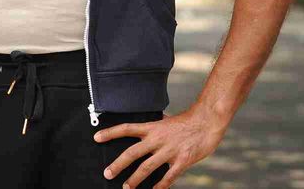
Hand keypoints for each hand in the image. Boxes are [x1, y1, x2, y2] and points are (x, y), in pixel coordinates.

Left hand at [94, 107, 226, 187]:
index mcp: (152, 128)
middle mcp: (157, 139)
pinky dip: (160, 186)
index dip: (110, 133)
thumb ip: (153, 128)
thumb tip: (142, 129)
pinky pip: (168, 176)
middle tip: (107, 173)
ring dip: (135, 179)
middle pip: (132, 153)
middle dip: (118, 164)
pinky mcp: (182, 161)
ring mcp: (169, 151)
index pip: (126, 129)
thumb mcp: (165, 121)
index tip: (96, 138)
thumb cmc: (186, 122)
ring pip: (147, 167)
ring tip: (126, 187)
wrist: (206, 122)